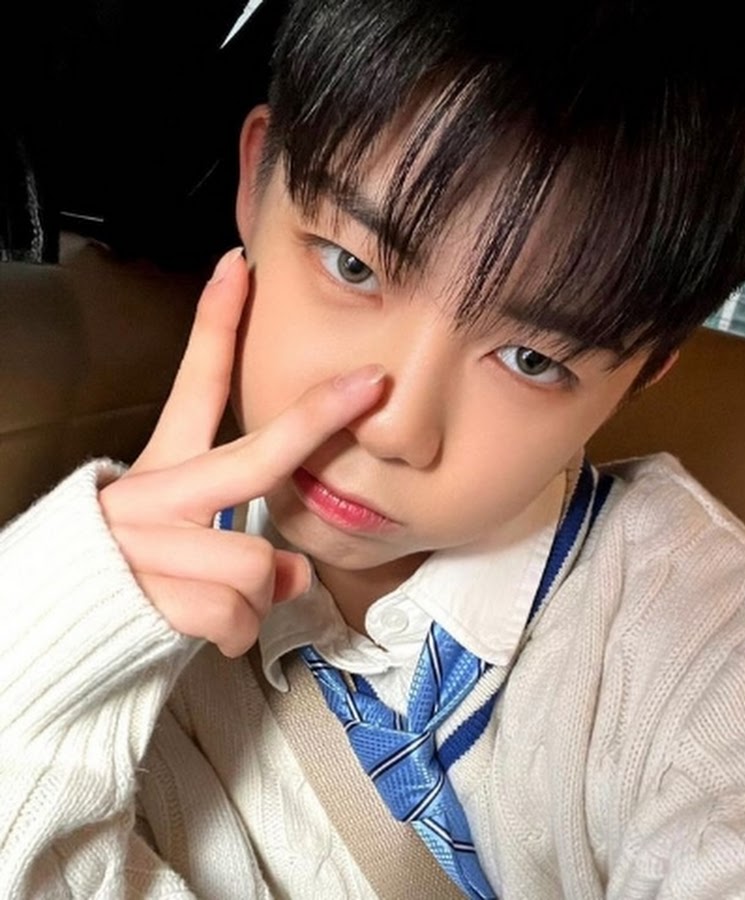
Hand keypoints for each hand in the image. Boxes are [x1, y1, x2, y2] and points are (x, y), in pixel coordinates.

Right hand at [99, 247, 384, 656]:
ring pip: (254, 563)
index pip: (193, 387)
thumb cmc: (128, 578)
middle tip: (371, 384)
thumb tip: (293, 572)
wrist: (49, 633)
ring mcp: (147, 543)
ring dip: (253, 599)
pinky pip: (236, 615)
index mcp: (158, 469)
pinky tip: (207, 631)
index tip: (242, 267)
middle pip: (254, 457)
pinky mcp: (147, 596)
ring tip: (222, 605)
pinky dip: (235, 633)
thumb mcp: (182, 542)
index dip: (217, 324)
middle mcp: (150, 496)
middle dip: (317, 418)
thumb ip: (242, 543)